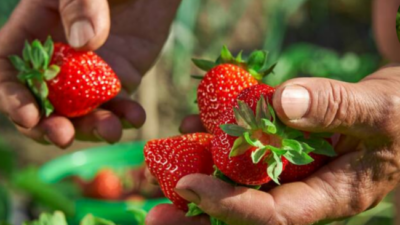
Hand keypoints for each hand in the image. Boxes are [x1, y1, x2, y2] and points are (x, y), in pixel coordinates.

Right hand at [0, 0, 180, 147]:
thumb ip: (79, 5)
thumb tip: (83, 45)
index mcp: (33, 37)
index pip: (9, 75)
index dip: (13, 99)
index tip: (29, 117)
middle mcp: (59, 64)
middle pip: (45, 105)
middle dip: (50, 126)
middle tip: (63, 137)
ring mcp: (89, 76)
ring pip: (83, 114)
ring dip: (93, 128)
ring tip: (110, 131)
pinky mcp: (119, 81)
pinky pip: (120, 106)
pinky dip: (127, 116)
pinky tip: (136, 116)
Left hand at [147, 64, 399, 224]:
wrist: (397, 111)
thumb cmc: (398, 115)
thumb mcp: (379, 110)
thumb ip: (336, 106)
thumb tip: (281, 105)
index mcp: (330, 196)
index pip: (275, 216)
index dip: (230, 206)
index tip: (188, 188)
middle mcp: (304, 191)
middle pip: (247, 211)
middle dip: (201, 214)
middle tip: (155, 213)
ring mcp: (291, 171)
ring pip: (240, 182)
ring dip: (200, 175)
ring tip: (162, 165)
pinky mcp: (281, 150)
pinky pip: (245, 153)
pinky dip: (218, 142)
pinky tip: (192, 128)